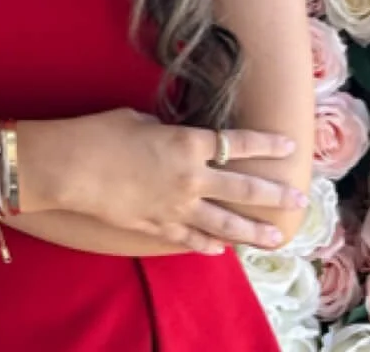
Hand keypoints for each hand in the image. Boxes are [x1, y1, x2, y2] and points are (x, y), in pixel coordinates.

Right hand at [59, 108, 307, 254]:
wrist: (71, 167)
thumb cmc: (101, 132)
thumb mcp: (139, 120)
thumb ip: (166, 132)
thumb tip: (174, 138)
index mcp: (187, 143)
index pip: (237, 142)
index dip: (266, 143)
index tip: (289, 144)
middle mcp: (190, 178)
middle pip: (242, 188)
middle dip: (273, 194)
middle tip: (298, 201)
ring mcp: (175, 208)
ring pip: (225, 223)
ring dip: (252, 232)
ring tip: (275, 239)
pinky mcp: (156, 227)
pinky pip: (189, 239)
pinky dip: (207, 245)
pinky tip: (220, 249)